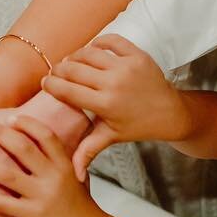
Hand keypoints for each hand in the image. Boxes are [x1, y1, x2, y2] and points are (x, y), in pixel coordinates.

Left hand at [0, 115, 106, 216]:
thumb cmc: (80, 208)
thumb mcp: (76, 178)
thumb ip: (59, 161)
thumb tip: (39, 144)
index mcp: (65, 165)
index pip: (46, 136)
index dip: (27, 124)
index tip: (10, 117)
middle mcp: (54, 177)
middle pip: (23, 149)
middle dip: (0, 134)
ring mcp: (42, 196)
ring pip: (8, 174)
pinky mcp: (32, 215)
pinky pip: (2, 203)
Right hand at [40, 35, 190, 180]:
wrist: (171, 113)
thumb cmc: (138, 126)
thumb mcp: (111, 137)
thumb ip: (88, 151)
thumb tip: (73, 176)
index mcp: (105, 105)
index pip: (67, 90)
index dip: (50, 85)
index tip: (45, 83)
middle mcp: (114, 83)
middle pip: (73, 68)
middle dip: (59, 69)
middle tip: (56, 73)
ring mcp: (127, 67)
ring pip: (89, 52)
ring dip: (75, 56)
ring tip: (71, 63)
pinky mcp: (138, 55)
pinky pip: (111, 40)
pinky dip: (98, 42)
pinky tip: (92, 51)